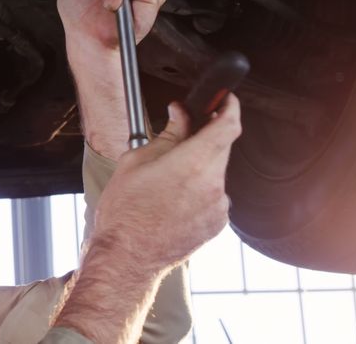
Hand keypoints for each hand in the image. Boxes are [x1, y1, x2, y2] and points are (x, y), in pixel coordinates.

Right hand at [92, 94, 242, 269]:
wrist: (127, 256)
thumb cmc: (125, 212)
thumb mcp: (137, 162)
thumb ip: (168, 134)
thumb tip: (180, 113)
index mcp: (193, 163)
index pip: (228, 125)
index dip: (230, 108)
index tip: (224, 101)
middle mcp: (214, 184)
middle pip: (221, 148)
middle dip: (204, 139)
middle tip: (180, 139)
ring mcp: (219, 207)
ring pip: (216, 173)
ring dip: (199, 167)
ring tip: (166, 180)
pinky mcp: (218, 224)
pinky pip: (214, 196)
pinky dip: (199, 190)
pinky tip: (172, 200)